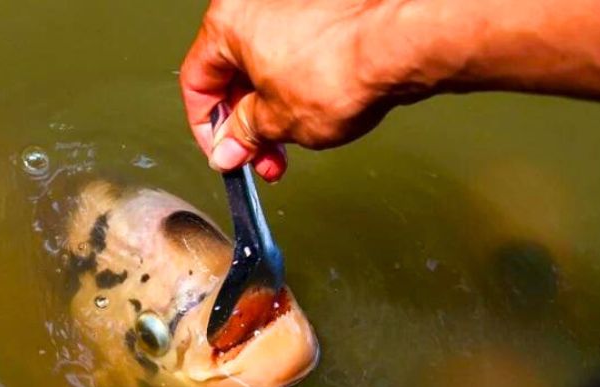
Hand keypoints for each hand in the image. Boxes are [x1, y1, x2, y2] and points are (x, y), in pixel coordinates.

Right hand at [180, 0, 599, 181]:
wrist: (401, 45)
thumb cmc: (340, 69)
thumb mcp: (276, 122)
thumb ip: (243, 136)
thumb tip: (229, 148)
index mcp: (228, 22)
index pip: (197, 82)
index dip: (207, 128)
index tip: (224, 152)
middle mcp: (257, 4)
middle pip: (234, 75)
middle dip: (248, 126)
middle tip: (261, 158)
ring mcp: (293, 5)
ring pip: (267, 68)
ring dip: (273, 114)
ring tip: (291, 146)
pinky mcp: (326, 12)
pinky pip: (296, 56)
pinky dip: (296, 89)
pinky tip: (312, 116)